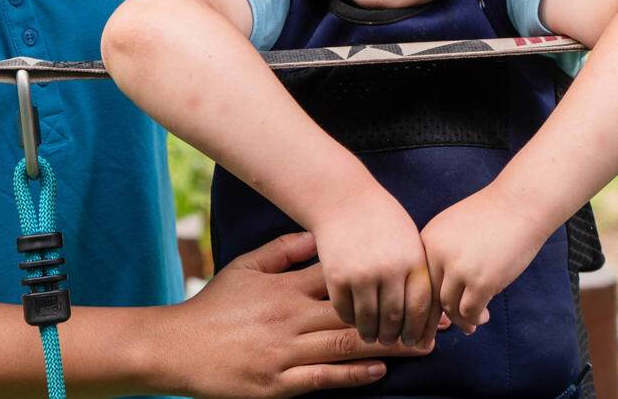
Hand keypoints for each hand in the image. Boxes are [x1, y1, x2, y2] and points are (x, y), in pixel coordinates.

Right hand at [162, 231, 432, 397]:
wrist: (179, 347)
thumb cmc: (216, 305)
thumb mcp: (246, 266)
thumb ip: (284, 250)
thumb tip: (318, 235)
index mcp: (285, 286)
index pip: (341, 278)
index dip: (381, 277)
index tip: (416, 275)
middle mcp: (290, 316)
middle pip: (355, 313)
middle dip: (400, 314)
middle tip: (438, 317)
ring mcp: (285, 351)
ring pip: (345, 346)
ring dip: (388, 345)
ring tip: (423, 345)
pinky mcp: (279, 383)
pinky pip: (322, 378)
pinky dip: (353, 375)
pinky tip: (379, 371)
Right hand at [311, 187, 434, 346]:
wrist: (344, 199)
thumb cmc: (383, 221)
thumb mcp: (411, 241)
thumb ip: (422, 275)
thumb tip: (440, 318)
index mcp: (413, 260)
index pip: (421, 308)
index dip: (419, 330)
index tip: (415, 340)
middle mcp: (389, 269)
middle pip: (396, 319)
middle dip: (395, 337)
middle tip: (392, 341)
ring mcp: (361, 274)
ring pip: (370, 320)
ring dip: (372, 334)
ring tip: (373, 336)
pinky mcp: (336, 277)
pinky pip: (346, 311)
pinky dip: (351, 321)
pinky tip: (355, 321)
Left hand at [419, 187, 544, 334]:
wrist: (520, 205)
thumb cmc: (491, 216)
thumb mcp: (453, 228)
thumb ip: (442, 254)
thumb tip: (441, 294)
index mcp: (428, 239)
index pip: (419, 278)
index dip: (428, 298)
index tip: (438, 311)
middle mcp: (437, 254)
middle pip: (431, 295)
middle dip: (443, 314)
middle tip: (457, 320)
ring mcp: (458, 269)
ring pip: (449, 308)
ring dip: (462, 319)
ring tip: (475, 321)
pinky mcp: (481, 282)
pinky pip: (470, 312)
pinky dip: (476, 318)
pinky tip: (485, 316)